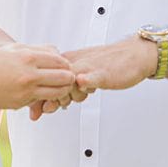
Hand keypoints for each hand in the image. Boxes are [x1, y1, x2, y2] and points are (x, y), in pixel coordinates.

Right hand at [0, 43, 74, 109]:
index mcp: (28, 56)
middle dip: (69, 78)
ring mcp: (26, 90)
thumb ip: (37, 50)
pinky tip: (43, 95)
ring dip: (62, 91)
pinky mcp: (21, 102)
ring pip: (57, 92)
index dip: (67, 65)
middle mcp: (29, 73)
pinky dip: (46, 98)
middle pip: (64, 76)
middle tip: (68, 79)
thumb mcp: (14, 49)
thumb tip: (57, 52)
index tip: (66, 67)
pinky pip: (42, 100)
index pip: (60, 60)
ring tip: (59, 88)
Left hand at [27, 37, 156, 121]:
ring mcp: (87, 67)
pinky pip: (90, 76)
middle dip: (49, 101)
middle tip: (53, 108)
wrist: (133, 54)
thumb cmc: (107, 66)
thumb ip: (63, 91)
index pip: (44, 81)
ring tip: (77, 97)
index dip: (38, 99)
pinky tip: (82, 83)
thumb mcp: (81, 78)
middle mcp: (73, 63)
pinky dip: (84, 80)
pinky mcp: (101, 72)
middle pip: (52, 84)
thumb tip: (42, 108)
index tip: (34, 112)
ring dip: (66, 97)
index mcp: (66, 61)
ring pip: (67, 83)